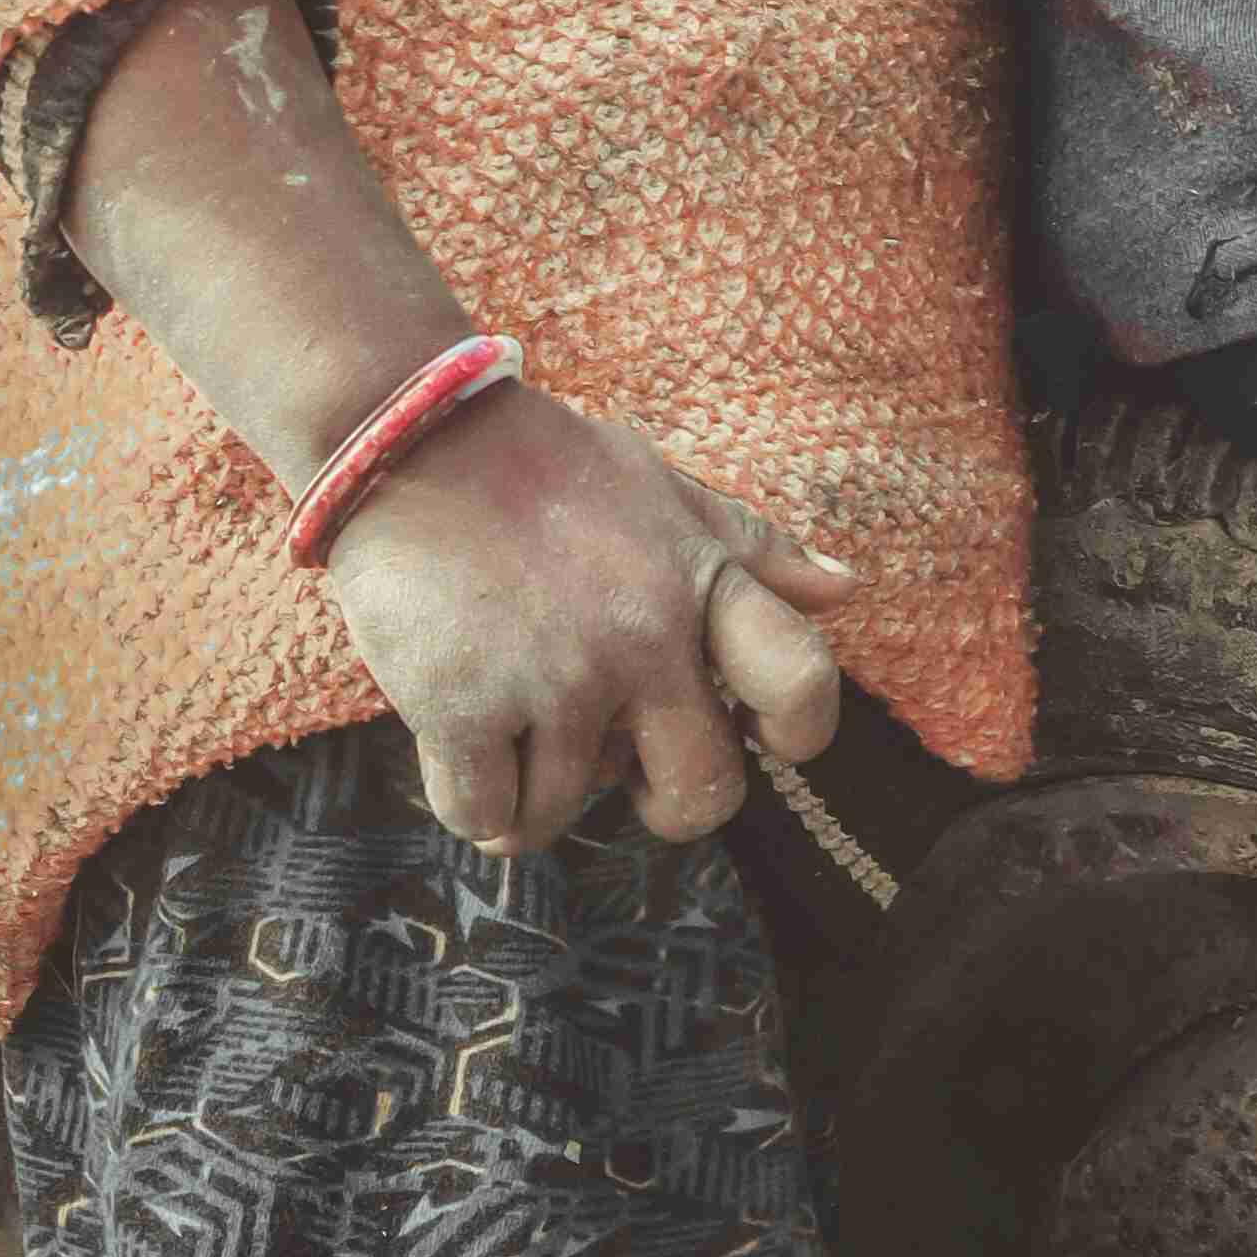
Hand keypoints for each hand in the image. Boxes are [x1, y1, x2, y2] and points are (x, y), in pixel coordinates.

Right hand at [317, 385, 855, 853]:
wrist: (409, 438)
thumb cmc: (544, 467)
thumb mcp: (661, 486)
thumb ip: (751, 546)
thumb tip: (847, 590)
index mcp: (699, 578)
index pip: (801, 682)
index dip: (795, 728)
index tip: (747, 729)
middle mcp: (643, 636)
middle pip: (705, 797)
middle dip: (663, 800)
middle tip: (613, 757)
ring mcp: (555, 678)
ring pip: (570, 813)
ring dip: (537, 781)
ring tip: (509, 691)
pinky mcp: (466, 709)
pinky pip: (487, 819)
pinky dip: (469, 792)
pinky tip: (458, 721)